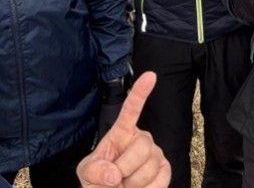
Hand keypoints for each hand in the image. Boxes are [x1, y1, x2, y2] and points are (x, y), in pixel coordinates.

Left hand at [77, 72, 169, 187]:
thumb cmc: (99, 181)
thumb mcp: (88, 173)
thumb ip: (96, 171)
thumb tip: (113, 175)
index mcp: (121, 132)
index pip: (131, 109)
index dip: (140, 92)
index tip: (151, 76)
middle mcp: (142, 138)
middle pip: (141, 147)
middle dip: (124, 169)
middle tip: (114, 180)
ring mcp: (155, 154)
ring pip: (149, 168)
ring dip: (132, 185)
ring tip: (124, 186)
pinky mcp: (165, 169)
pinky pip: (160, 181)